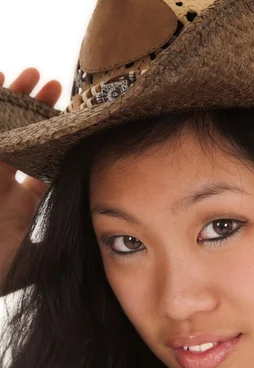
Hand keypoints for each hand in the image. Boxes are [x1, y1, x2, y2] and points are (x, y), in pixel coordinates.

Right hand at [0, 68, 61, 291]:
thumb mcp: (37, 264)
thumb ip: (64, 253)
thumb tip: (101, 248)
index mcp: (22, 204)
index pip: (43, 166)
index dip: (59, 143)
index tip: (78, 123)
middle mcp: (3, 187)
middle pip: (24, 140)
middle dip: (39, 113)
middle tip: (60, 88)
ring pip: (2, 130)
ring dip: (15, 101)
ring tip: (34, 74)